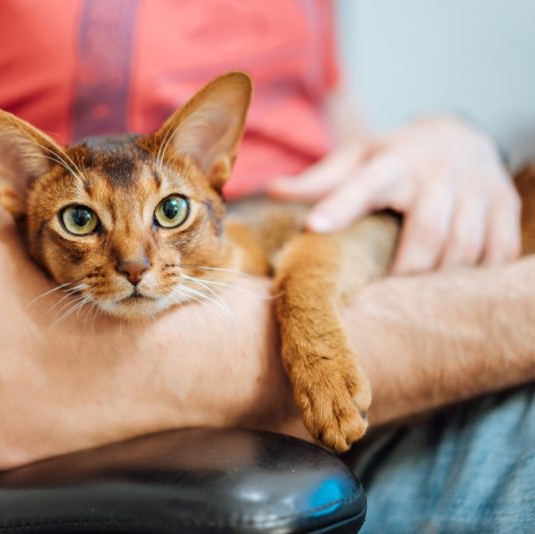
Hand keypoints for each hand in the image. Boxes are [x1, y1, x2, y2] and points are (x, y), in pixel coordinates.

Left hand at [266, 117, 520, 273]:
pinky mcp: (505, 203)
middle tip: (387, 290)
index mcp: (392, 160)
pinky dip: (478, 272)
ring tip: (418, 291)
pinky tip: (456, 281)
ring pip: (465, 244)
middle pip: (428, 230)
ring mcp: (477, 186)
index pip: (363, 184)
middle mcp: (437, 171)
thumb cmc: (392, 157)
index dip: (339, 207)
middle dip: (407, 267)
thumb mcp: (356, 159)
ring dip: (441, 275)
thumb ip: (319, 181)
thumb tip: (271, 190)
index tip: (313, 228)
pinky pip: (498, 249)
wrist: (457, 134)